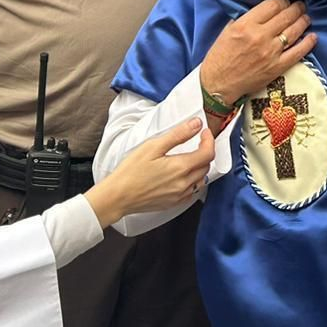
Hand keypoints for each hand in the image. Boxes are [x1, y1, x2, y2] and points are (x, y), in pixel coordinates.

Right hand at [88, 117, 215, 224]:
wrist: (117, 196)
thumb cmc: (131, 171)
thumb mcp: (153, 146)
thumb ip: (178, 135)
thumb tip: (196, 124)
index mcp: (181, 167)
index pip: (208, 153)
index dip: (209, 140)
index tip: (204, 132)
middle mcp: (184, 183)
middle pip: (206, 166)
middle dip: (205, 152)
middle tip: (197, 142)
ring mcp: (180, 195)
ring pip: (201, 179)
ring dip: (200, 167)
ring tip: (191, 157)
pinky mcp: (174, 203)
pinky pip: (192, 191)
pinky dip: (193, 181)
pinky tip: (183, 175)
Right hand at [199, 0, 315, 103]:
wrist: (218, 84)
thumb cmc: (220, 57)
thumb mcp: (228, 30)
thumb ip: (246, 19)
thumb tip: (264, 12)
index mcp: (246, 24)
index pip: (272, 5)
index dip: (282, 1)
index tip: (285, 3)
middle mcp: (260, 36)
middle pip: (286, 15)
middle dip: (296, 8)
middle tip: (300, 7)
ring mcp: (270, 52)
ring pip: (294, 30)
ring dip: (303, 21)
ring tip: (306, 17)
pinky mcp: (277, 67)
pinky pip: (298, 52)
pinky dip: (308, 43)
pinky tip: (313, 36)